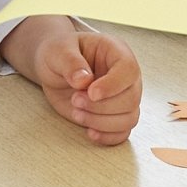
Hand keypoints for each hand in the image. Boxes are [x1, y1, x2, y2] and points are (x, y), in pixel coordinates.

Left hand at [0, 16, 142, 145]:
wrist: (54, 68)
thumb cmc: (60, 53)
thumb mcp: (58, 50)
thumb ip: (70, 63)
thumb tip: (83, 81)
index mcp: (116, 52)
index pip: (128, 70)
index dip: (112, 85)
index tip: (90, 93)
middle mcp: (124, 76)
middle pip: (131, 98)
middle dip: (101, 106)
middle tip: (75, 100)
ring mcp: (121, 96)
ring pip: (129, 118)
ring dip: (101, 122)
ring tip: (77, 113)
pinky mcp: (114, 115)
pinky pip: (123, 132)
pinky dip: (108, 136)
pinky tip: (89, 131)